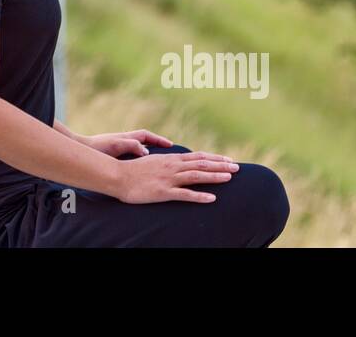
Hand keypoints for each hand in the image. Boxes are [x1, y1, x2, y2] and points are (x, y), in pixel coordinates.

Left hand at [80, 128, 173, 158]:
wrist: (82, 150)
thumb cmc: (97, 147)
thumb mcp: (115, 145)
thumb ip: (130, 145)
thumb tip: (146, 151)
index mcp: (127, 137)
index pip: (147, 136)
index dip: (159, 140)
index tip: (171, 145)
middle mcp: (125, 141)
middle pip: (146, 142)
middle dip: (158, 147)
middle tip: (170, 156)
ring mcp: (121, 149)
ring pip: (140, 151)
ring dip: (150, 155)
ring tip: (160, 165)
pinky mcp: (116, 157)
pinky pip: (133, 158)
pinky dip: (140, 162)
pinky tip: (143, 172)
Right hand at [111, 150, 237, 204]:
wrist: (117, 176)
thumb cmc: (133, 170)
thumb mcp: (153, 161)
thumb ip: (167, 162)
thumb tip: (178, 161)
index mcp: (171, 159)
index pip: (198, 157)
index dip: (215, 158)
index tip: (228, 160)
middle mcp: (173, 166)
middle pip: (201, 164)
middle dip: (221, 165)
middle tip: (237, 167)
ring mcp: (169, 179)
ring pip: (197, 176)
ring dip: (215, 177)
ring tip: (230, 178)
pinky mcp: (164, 192)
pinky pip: (185, 194)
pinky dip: (199, 196)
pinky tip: (212, 198)